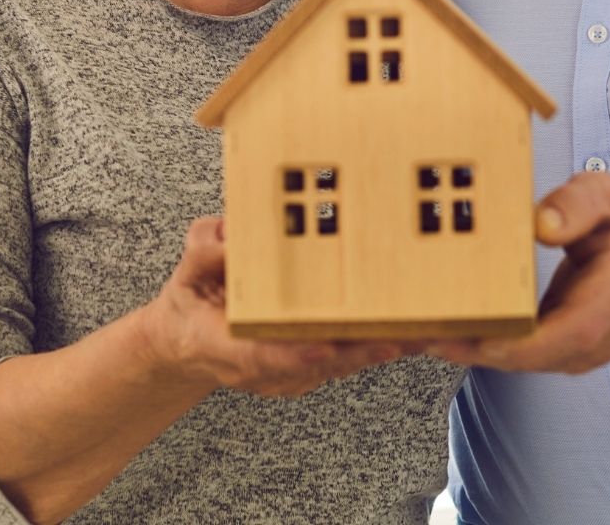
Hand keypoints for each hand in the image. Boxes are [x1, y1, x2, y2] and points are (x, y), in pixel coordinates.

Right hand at [137, 217, 412, 395]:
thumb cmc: (189, 305)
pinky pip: (347, 359)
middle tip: (403, 334)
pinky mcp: (309, 368)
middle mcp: (265, 369)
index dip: (296, 353)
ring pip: (341, 365)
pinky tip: (413, 330)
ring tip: (425, 330)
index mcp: (228, 347)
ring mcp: (290, 374)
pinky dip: (378, 345)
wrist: (185, 343)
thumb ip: (204, 252)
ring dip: (381, 349)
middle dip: (362, 350)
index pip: (263, 355)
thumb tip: (229, 235)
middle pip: (319, 364)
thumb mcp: (184, 273)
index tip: (323, 346)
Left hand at [428, 173, 609, 373]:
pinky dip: (486, 348)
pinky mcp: (567, 352)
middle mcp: (605, 331)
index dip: (528, 342)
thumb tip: (542, 225)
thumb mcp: (609, 196)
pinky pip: (524, 357)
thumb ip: (579, 204)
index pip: (577, 329)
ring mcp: (587, 348)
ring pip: (528, 362)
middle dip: (483, 350)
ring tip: (426, 333)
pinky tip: (449, 332)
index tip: (483, 338)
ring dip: (476, 353)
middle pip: (542, 355)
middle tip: (429, 335)